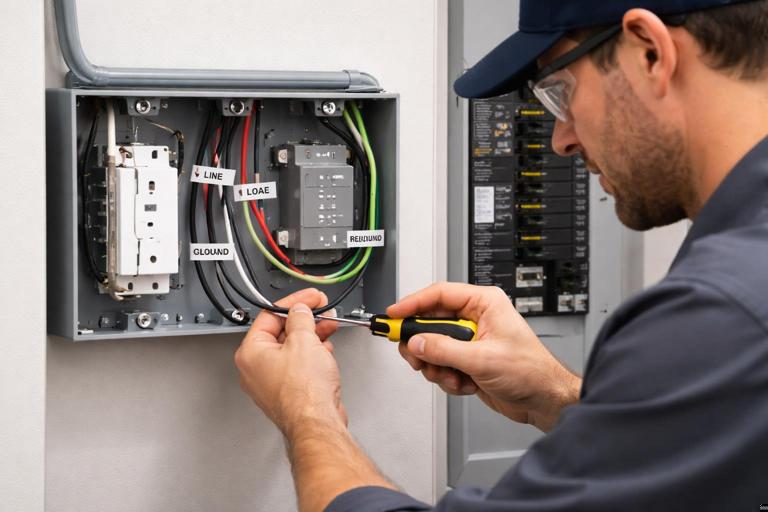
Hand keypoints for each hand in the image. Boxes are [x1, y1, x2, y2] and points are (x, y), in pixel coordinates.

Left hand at [234, 289, 345, 436]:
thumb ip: (301, 318)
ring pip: (292, 349)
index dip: (293, 302)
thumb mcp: (304, 340)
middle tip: (321, 309)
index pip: (270, 316)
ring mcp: (272, 382)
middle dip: (305, 319)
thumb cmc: (303, 392)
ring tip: (328, 326)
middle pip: (281, 332)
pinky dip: (312, 354)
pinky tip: (326, 348)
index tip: (309, 298)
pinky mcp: (288, 392)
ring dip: (312, 335)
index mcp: (251, 353)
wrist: (317, 423)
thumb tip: (299, 310)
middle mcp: (256, 369)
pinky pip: (298, 365)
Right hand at [389, 282, 580, 431]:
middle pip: (430, 322)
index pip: (438, 295)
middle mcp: (475, 318)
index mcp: (484, 304)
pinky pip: (441, 364)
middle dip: (423, 344)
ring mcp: (470, 341)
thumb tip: (416, 342)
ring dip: (437, 366)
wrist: (543, 399)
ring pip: (432, 347)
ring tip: (451, 375)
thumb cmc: (531, 371)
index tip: (393, 314)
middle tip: (415, 356)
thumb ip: (443, 349)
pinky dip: (447, 378)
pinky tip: (464, 383)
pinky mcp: (467, 361)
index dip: (412, 304)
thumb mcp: (482, 358)